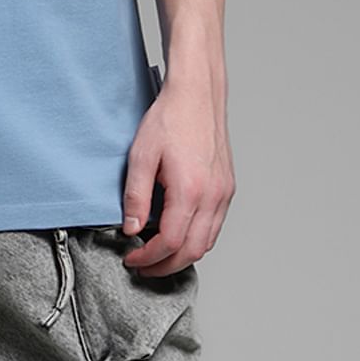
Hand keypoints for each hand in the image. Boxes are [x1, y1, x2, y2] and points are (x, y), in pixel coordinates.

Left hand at [120, 74, 234, 276]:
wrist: (196, 94)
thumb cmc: (170, 118)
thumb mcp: (141, 155)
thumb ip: (136, 196)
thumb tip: (132, 229)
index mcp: (190, 190)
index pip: (170, 243)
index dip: (149, 257)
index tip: (132, 259)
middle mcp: (213, 196)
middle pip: (192, 251)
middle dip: (166, 266)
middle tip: (144, 267)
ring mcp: (224, 193)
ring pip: (207, 242)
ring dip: (183, 256)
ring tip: (158, 255)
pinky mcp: (227, 188)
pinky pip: (215, 226)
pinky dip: (197, 239)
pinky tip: (178, 233)